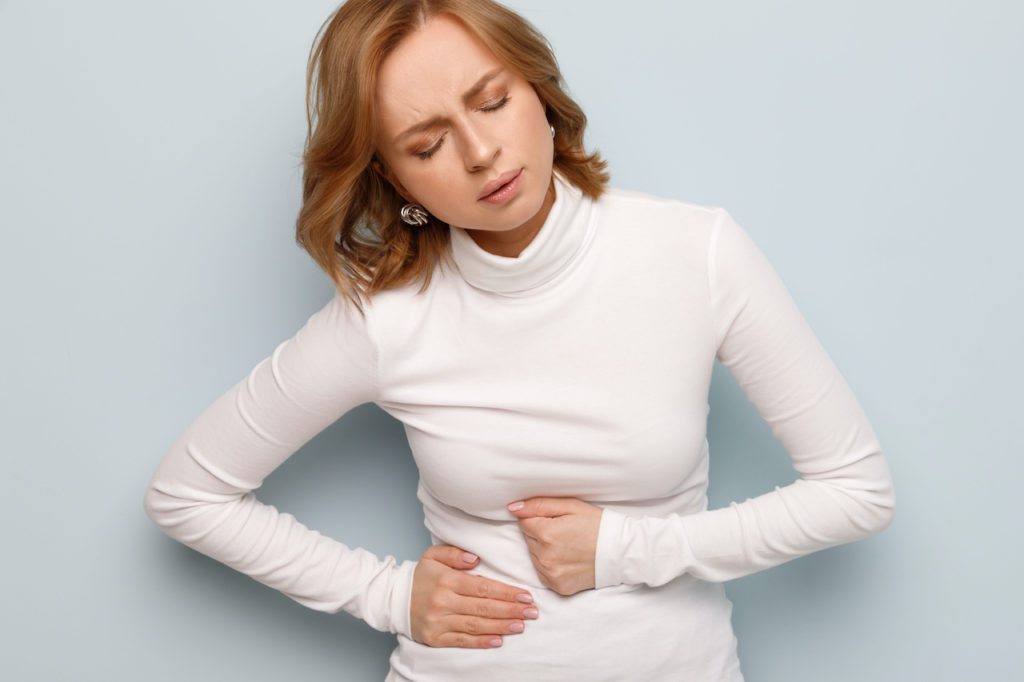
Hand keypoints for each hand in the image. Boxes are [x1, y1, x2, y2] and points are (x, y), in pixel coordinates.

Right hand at [410, 545, 538, 648]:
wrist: (394, 599)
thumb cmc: (420, 577)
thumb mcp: (433, 555)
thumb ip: (454, 552)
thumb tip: (475, 558)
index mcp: (447, 580)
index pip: (483, 587)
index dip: (506, 592)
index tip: (526, 596)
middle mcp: (444, 602)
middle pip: (484, 607)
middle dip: (511, 610)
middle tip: (532, 612)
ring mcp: (439, 622)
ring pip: (476, 625)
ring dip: (501, 626)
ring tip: (521, 625)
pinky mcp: (436, 638)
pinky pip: (462, 641)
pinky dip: (482, 642)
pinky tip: (498, 640)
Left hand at [507, 497, 602, 595]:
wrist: (621, 552)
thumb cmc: (597, 525)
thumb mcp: (570, 506)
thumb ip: (538, 505)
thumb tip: (513, 507)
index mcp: (546, 534)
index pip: (524, 522)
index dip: (540, 518)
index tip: (558, 520)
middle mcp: (545, 557)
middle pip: (529, 539)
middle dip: (541, 533)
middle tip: (565, 532)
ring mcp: (551, 574)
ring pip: (534, 556)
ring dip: (545, 550)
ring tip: (568, 545)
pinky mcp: (558, 587)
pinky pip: (543, 572)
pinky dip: (551, 565)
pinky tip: (568, 559)